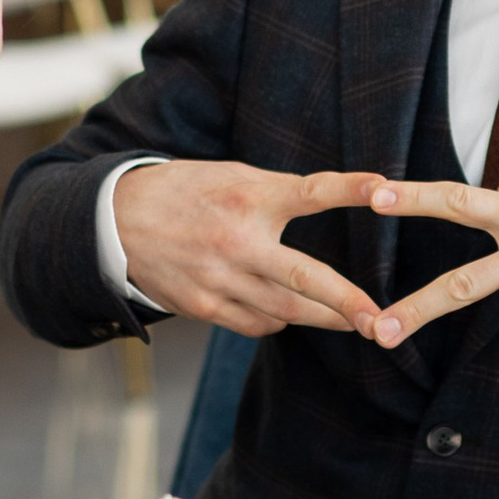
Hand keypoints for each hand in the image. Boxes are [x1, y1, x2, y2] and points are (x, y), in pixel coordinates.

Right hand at [113, 160, 389, 335]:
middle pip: (305, 279)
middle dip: (347, 303)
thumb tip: (324, 204)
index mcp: (248, 197)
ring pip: (286, 311)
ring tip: (354, 321)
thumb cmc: (183, 192)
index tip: (386, 188)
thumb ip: (277, 192)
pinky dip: (278, 319)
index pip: (310, 192)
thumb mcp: (230, 174)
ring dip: (323, 317)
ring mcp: (219, 280)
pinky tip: (285, 311)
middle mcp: (237, 241)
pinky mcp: (204, 307)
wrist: (113, 221)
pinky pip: (258, 323)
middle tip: (381, 321)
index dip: (351, 189)